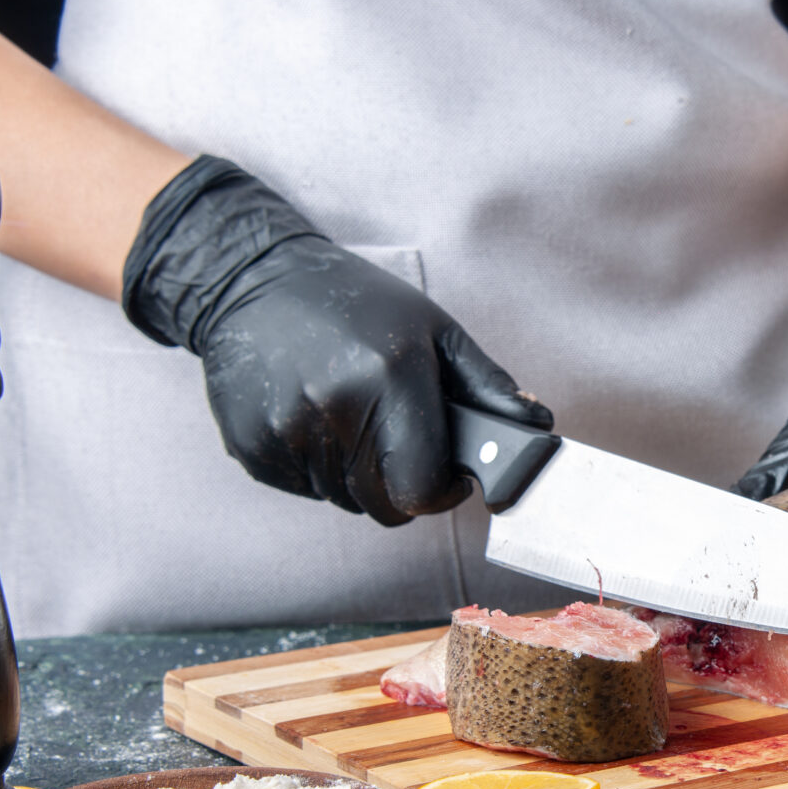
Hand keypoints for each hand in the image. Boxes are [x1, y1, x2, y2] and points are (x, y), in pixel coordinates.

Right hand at [121, 156, 550, 524]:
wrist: (250, 282)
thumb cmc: (358, 304)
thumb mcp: (434, 330)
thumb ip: (488, 386)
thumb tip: (536, 430)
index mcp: (389, 378)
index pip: (421, 489)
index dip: (441, 491)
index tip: (446, 473)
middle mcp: (334, 409)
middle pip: (384, 506)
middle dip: (403, 485)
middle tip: (399, 440)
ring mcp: (286, 432)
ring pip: (345, 500)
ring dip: (359, 475)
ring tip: (350, 417)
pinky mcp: (253, 449)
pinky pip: (305, 490)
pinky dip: (318, 468)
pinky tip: (312, 418)